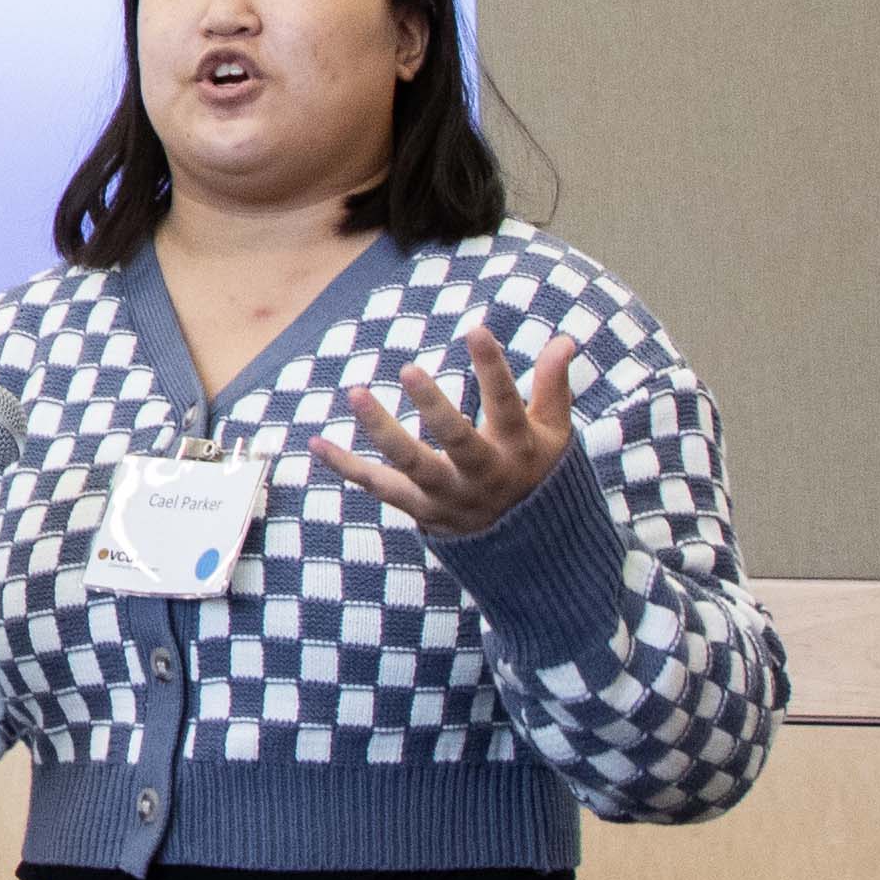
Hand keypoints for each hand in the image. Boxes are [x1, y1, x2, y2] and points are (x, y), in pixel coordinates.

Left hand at [318, 327, 575, 539]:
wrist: (532, 549)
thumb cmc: (538, 471)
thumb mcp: (554, 432)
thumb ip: (552, 385)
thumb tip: (564, 340)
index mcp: (518, 447)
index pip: (507, 404)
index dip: (493, 369)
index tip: (476, 330)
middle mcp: (483, 474)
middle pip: (457, 442)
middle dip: (434, 408)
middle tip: (409, 368)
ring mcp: (450, 496)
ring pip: (413, 466)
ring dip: (382, 432)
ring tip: (356, 393)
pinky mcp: (422, 511)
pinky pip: (380, 487)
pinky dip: (346, 467)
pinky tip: (315, 442)